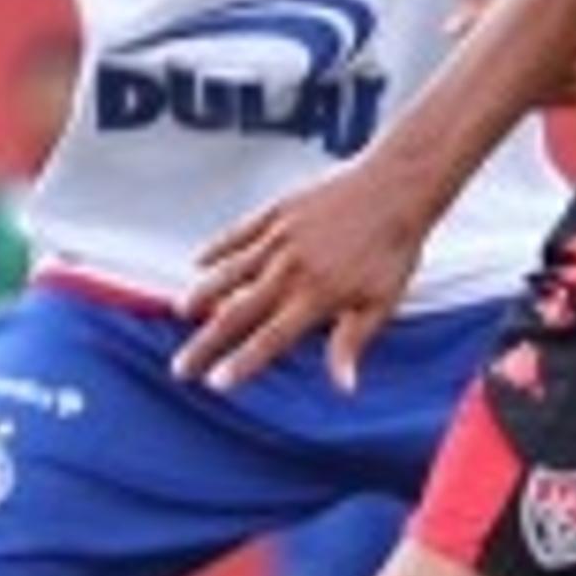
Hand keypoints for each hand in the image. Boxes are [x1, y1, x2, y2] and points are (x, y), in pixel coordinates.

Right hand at [177, 167, 430, 392]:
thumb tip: (343, 387)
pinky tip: (198, 263)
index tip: (216, 383)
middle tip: (181, 368)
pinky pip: (237, 234)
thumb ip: (352, 342)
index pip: (271, 338)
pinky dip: (216, 249)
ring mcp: (279, 238)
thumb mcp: (381, 302)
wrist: (395, 187)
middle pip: (238, 312)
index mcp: (316, 296)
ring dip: (202, 294)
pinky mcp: (277, 211)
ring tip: (181, 313)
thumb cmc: (394, 250)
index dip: (243, 362)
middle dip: (207, 343)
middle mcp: (289, 269)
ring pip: (229, 272)